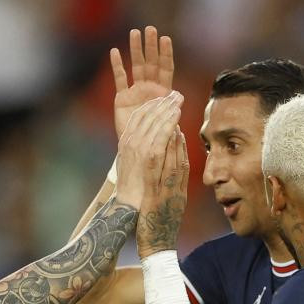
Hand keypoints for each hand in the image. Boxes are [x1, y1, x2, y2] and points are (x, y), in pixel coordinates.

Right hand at [111, 26, 174, 137]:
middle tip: (150, 29)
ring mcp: (136, 92)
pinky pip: (120, 79)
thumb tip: (180, 98)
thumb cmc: (157, 139)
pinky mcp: (122, 99)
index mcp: (164, 94)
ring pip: (136, 66)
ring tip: (135, 32)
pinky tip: (115, 52)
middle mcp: (150, 89)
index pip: (166, 69)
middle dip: (151, 46)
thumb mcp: (168, 126)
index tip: (166, 38)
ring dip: (136, 50)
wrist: (139, 150)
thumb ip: (173, 112)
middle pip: (151, 63)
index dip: (166, 54)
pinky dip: (118, 66)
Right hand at [112, 90, 181, 211]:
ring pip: (153, 127)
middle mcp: (130, 145)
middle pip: (147, 118)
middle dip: (161, 105)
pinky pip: (159, 142)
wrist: (128, 209)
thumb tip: (151, 138)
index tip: (163, 98)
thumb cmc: (133, 189)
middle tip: (175, 94)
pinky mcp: (148, 163)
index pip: (138, 117)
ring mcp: (138, 154)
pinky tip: (176, 120)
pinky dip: (167, 129)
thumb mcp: (132, 164)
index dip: (152, 106)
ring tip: (178, 101)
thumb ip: (140, 150)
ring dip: (166, 113)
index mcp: (126, 143)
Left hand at [136, 125, 188, 256]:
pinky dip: (160, 157)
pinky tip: (158, 144)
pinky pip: (159, 174)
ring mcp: (168, 195)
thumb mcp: (169, 210)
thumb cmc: (160, 232)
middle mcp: (178, 192)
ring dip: (171, 141)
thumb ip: (171, 194)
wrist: (158, 251)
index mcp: (181, 194)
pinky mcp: (156, 199)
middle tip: (173, 118)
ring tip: (168, 123)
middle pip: (181, 159)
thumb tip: (169, 180)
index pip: (184, 165)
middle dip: (177, 137)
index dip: (181, 146)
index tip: (178, 130)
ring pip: (172, 163)